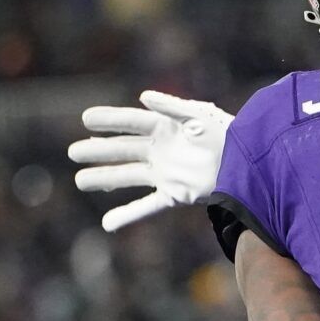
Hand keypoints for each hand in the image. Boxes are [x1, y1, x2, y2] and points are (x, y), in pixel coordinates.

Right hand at [69, 90, 233, 231]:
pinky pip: (146, 206)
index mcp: (166, 127)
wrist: (247, 163)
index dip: (109, 120)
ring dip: (104, 178)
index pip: (131, 122)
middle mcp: (161, 149)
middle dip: (98, 151)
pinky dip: (128, 215)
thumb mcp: (200, 114)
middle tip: (72, 152)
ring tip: (79, 180)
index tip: (86, 118)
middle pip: (123, 149)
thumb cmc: (226, 133)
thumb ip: (172, 105)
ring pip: (128, 176)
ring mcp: (165, 172)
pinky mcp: (174, 194)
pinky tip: (108, 223)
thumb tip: (143, 96)